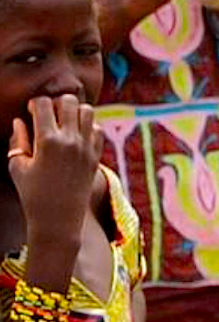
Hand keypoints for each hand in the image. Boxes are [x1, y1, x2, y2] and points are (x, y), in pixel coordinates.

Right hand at [8, 96, 103, 257]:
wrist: (58, 220)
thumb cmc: (32, 195)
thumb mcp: (17, 167)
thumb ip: (17, 140)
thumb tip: (19, 121)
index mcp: (48, 141)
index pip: (44, 104)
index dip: (35, 103)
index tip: (31, 110)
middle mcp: (71, 140)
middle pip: (69, 101)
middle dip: (57, 102)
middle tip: (49, 114)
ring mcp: (87, 147)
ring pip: (88, 111)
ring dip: (75, 111)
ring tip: (64, 122)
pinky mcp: (96, 156)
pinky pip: (97, 129)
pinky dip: (88, 127)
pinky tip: (77, 136)